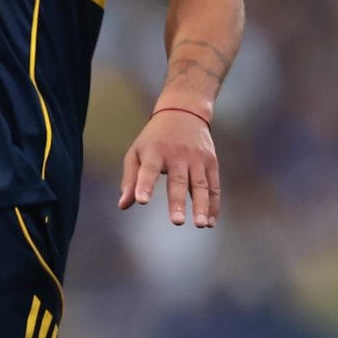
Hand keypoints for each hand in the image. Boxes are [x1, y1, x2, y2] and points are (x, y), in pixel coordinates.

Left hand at [119, 108, 218, 226]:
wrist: (183, 112)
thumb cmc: (154, 139)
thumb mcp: (137, 152)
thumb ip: (130, 179)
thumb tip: (123, 205)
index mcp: (154, 151)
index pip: (148, 169)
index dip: (144, 185)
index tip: (141, 200)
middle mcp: (177, 154)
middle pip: (178, 180)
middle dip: (178, 202)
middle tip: (177, 222)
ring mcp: (197, 158)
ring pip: (201, 185)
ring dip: (202, 206)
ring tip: (200, 225)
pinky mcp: (211, 162)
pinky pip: (214, 187)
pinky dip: (213, 205)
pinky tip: (210, 221)